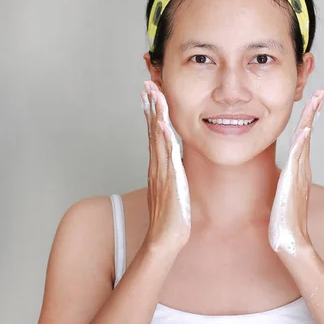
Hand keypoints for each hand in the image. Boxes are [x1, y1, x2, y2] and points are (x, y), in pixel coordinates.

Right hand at [141, 80, 190, 253]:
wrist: (165, 239)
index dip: (152, 114)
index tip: (149, 95)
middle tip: (146, 84)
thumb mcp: (173, 191)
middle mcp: (157, 166)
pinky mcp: (169, 179)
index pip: (154, 134)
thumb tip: (177, 167)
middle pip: (152, 130)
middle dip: (150, 106)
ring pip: (157, 137)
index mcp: (159, 167)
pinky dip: (163, 137)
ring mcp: (161, 171)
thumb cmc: (171, 219)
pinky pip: (166, 154)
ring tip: (153, 93)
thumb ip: (173, 177)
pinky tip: (162, 123)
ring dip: (155, 114)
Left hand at [268, 88, 323, 258]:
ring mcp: (299, 177)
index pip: (302, 139)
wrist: (289, 243)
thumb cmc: (283, 223)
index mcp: (298, 171)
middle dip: (313, 112)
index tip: (312, 102)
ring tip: (315, 100)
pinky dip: (302, 145)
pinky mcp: (292, 185)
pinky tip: (304, 131)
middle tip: (320, 91)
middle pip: (307, 134)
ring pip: (304, 142)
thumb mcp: (282, 197)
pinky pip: (298, 161)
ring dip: (310, 120)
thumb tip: (281, 178)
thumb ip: (284, 185)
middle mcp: (301, 171)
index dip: (307, 119)